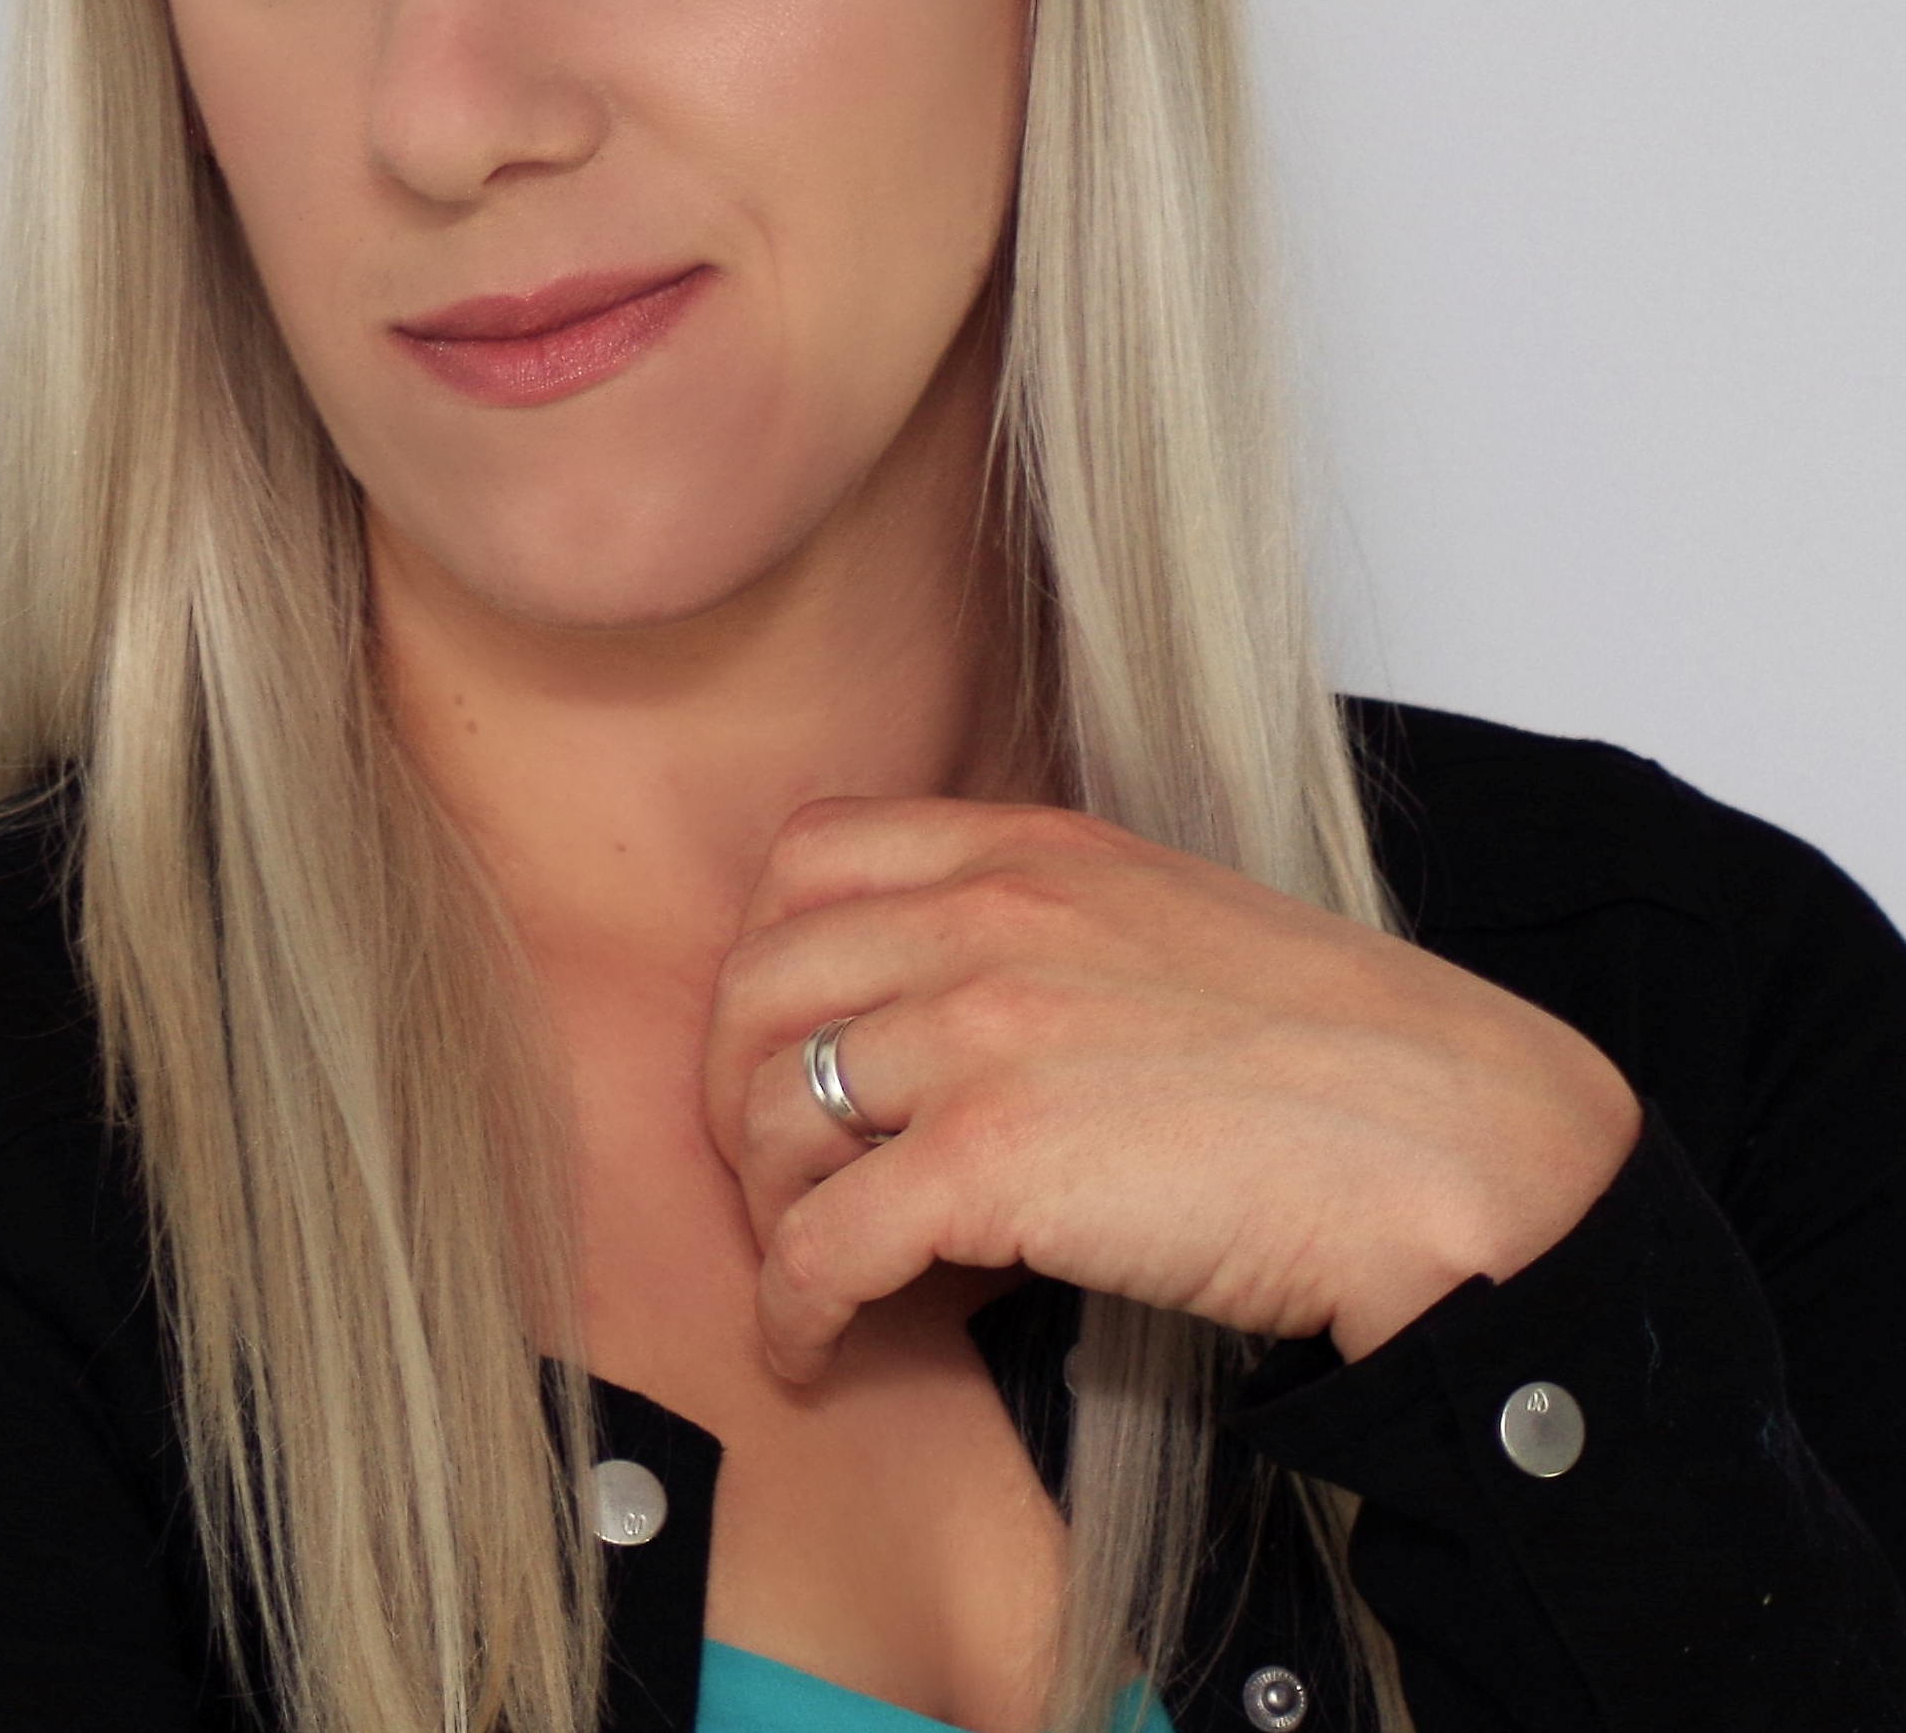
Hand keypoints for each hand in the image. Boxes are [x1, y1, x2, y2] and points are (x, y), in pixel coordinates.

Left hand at [703, 797, 1641, 1381]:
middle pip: (756, 982)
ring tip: (812, 1267)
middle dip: (738, 1089)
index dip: (769, 955)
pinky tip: (816, 1346)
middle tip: (777, 1172)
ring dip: (769, 1207)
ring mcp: (982, 1031)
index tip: (787, 1040)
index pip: (809, 854)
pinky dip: (794, 1306)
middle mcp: (986, 916)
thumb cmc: (1340, 1054)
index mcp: (1030, 847)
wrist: (1455, 1142)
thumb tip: (947, 1004)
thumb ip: (1048, 925)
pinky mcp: (990, 1163)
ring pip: (771, 1112)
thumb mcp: (1168, 921)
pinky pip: (819, 1241)